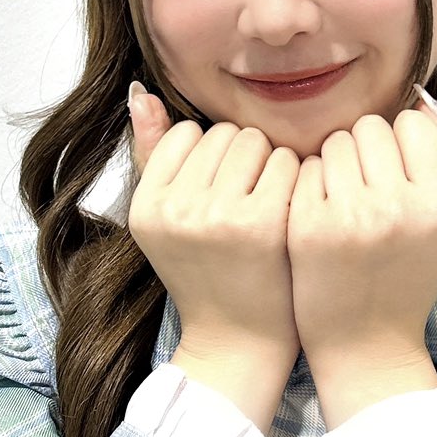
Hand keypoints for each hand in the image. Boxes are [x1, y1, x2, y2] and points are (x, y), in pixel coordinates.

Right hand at [125, 82, 301, 367]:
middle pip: (224, 134)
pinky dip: (296, 180)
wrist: (239, 342)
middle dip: (244, 157)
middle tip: (250, 199)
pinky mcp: (260, 225)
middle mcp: (175, 209)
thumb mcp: (167, 220)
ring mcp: (216, 216)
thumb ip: (153, 155)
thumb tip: (141, 94)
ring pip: (255, 141)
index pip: (186, 133)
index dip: (212, 156)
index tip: (222, 191)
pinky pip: (286, 163)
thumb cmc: (209, 274)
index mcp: (146, 206)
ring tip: (268, 203)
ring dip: (271, 164)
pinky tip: (290, 211)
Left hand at [287, 94, 436, 370]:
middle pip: (371, 127)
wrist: (365, 345)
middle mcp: (394, 209)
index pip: (414, 124)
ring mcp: (347, 218)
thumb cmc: (409, 279)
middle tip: (364, 183)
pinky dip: (310, 183)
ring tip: (342, 197)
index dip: (402, 139)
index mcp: (435, 207)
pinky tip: (319, 213)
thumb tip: (419, 102)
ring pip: (335, 142)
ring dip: (336, 160)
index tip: (396, 165)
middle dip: (366, 148)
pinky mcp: (306, 227)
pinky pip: (305, 169)